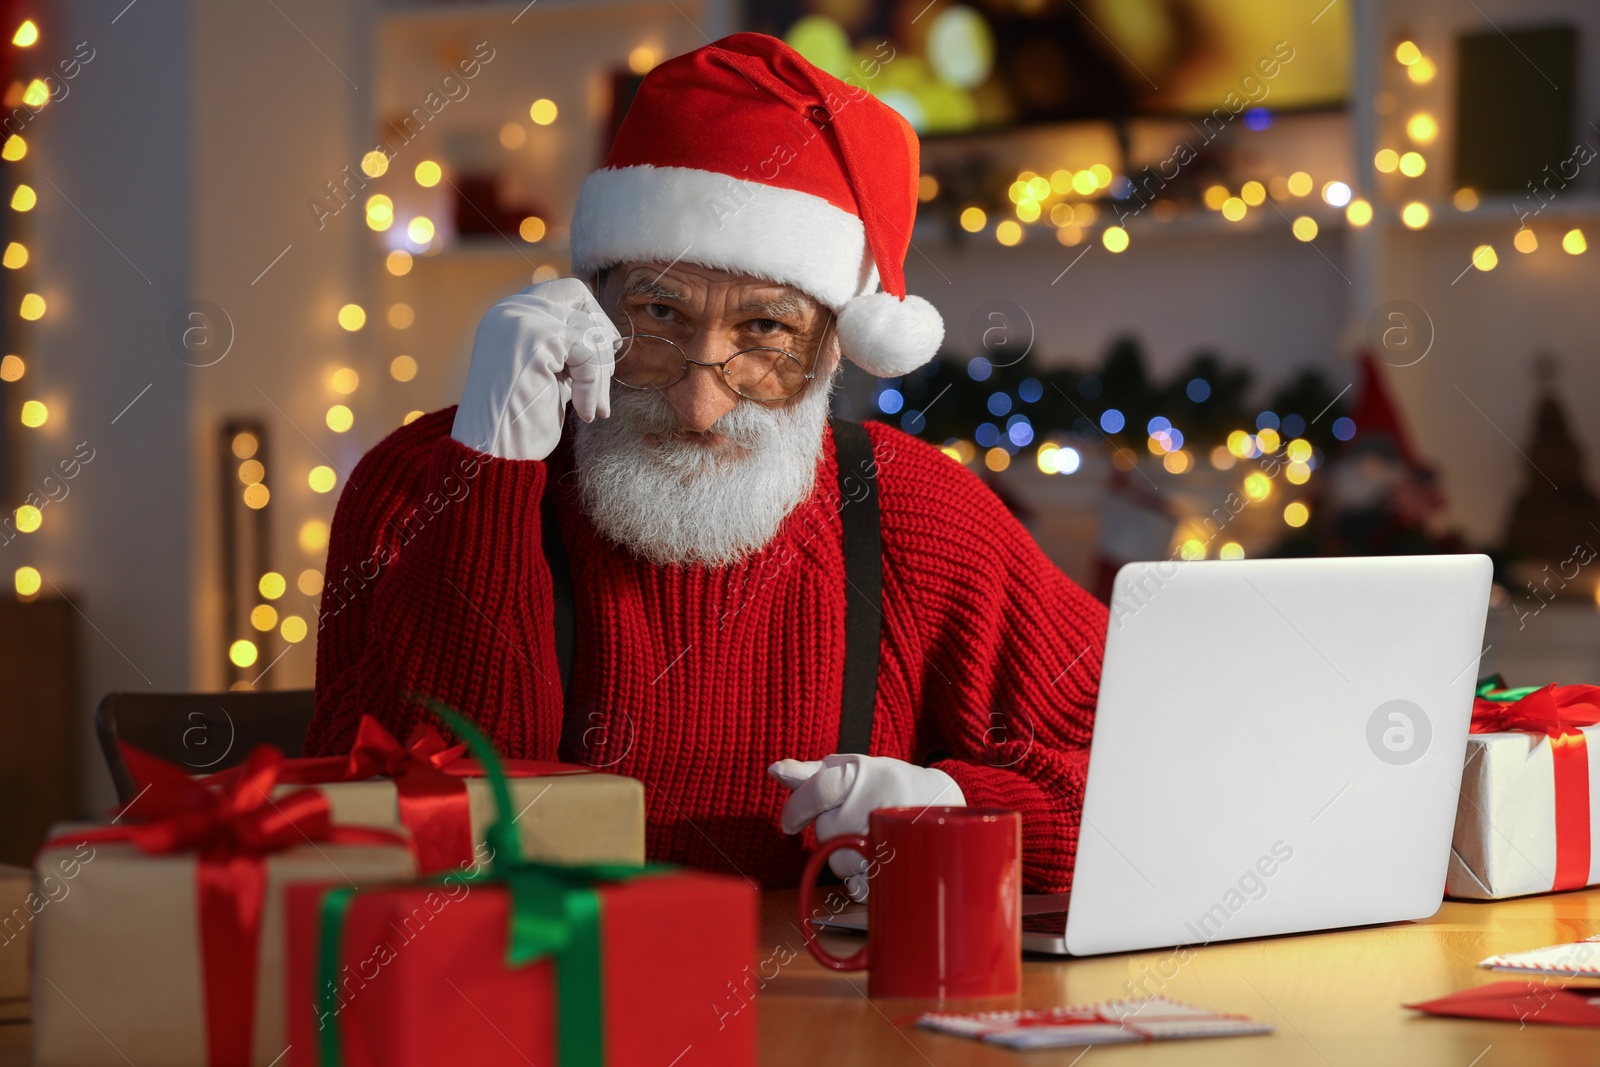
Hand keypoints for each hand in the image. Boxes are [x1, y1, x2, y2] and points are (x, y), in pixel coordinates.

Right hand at [451, 277, 618, 459]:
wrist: (492, 452)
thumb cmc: (519, 422)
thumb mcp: (545, 372)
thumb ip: (563, 348)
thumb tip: (606, 334)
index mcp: (507, 315)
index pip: (563, 292)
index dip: (590, 318)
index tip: (605, 352)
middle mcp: (511, 310)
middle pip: (578, 293)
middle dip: (601, 332)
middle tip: (606, 375)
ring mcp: (522, 320)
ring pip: (589, 328)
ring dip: (600, 372)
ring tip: (594, 406)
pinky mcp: (538, 338)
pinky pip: (588, 351)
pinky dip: (594, 385)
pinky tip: (585, 412)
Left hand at [768, 754, 963, 899]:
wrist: (944, 807)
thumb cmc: (891, 784)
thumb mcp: (854, 768)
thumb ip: (811, 773)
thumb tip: (774, 770)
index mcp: (864, 775)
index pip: (817, 791)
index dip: (797, 808)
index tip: (789, 823)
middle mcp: (874, 806)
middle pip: (825, 830)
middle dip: (832, 828)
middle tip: (858, 818)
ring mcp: (887, 843)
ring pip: (838, 861)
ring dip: (847, 854)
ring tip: (873, 838)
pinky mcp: (895, 874)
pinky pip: (857, 885)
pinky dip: (862, 877)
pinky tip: (878, 860)